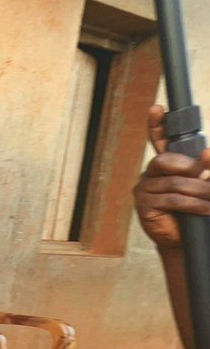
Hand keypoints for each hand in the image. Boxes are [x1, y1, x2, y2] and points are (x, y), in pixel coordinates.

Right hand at [135, 105, 209, 250]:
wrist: (186, 239)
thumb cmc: (195, 209)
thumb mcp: (205, 184)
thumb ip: (206, 168)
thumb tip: (206, 153)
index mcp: (166, 165)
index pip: (158, 139)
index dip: (157, 124)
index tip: (157, 108)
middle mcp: (151, 173)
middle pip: (166, 160)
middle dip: (190, 168)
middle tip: (205, 177)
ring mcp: (144, 190)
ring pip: (174, 183)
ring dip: (199, 192)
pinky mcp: (144, 207)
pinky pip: (171, 200)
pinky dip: (192, 204)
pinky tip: (205, 209)